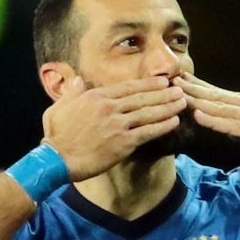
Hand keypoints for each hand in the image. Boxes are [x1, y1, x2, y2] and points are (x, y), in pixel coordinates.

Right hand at [41, 76, 186, 180]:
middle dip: (164, 93)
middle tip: (180, 89)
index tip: (162, 81)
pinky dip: (163, 126)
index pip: (128, 87)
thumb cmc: (55, 136)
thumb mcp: (58, 108)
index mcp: (96, 96)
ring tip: (183, 103)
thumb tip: (76, 80)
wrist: (57, 160)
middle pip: (143, 97)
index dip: (148, 84)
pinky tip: (174, 122)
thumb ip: (71, 93)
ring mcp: (118, 124)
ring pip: (148, 112)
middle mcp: (109, 107)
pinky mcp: (123, 143)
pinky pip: (148, 132)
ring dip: (168, 107)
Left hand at [173, 73, 239, 154]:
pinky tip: (199, 115)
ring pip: (218, 106)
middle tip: (168, 79)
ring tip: (177, 93)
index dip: (196, 85)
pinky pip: (230, 124)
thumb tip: (229, 123)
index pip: (217, 92)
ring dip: (196, 99)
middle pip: (213, 95)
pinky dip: (214, 119)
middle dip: (190, 88)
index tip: (178, 79)